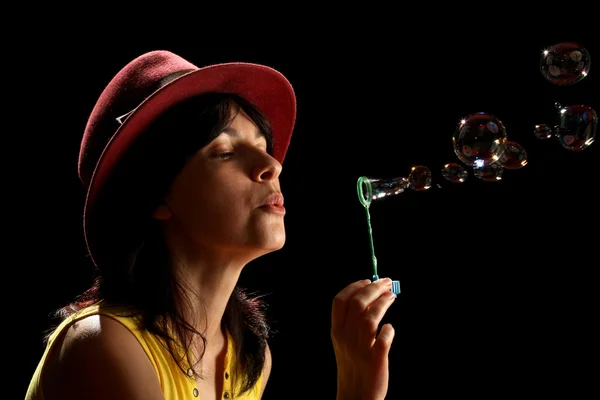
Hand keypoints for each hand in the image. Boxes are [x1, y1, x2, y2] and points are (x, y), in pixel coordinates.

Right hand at [331, 278, 395, 399]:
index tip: (367, 280)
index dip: (354, 286)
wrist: (355, 396)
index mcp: (336, 331)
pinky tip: (390, 328)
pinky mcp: (375, 361)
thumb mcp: (344, 342)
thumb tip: (370, 297)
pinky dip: (389, 330)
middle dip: (374, 289)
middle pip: (358, 304)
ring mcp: (360, 349)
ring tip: (392, 296)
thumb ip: (352, 321)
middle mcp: (346, 338)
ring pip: (370, 318)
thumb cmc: (353, 366)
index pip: (340, 301)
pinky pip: (383, 340)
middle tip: (387, 282)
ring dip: (383, 303)